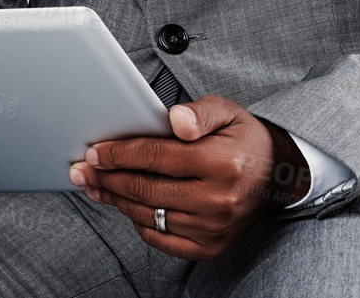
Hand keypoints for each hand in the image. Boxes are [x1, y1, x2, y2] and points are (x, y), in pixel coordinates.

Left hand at [69, 94, 310, 259]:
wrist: (277, 178)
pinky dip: (140, 224)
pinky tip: (127, 207)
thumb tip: (174, 120)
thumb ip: (198, 113)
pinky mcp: (211, 247)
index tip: (94, 152)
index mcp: (222, 162)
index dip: (119, 154)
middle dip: (107, 179)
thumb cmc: (244, 140)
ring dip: (117, 201)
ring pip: (149, 215)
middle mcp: (218, 199)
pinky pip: (163, 240)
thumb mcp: (227, 112)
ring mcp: (214, 228)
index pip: (156, 156)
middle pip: (146, 189)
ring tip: (97, 187)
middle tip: (82, 171)